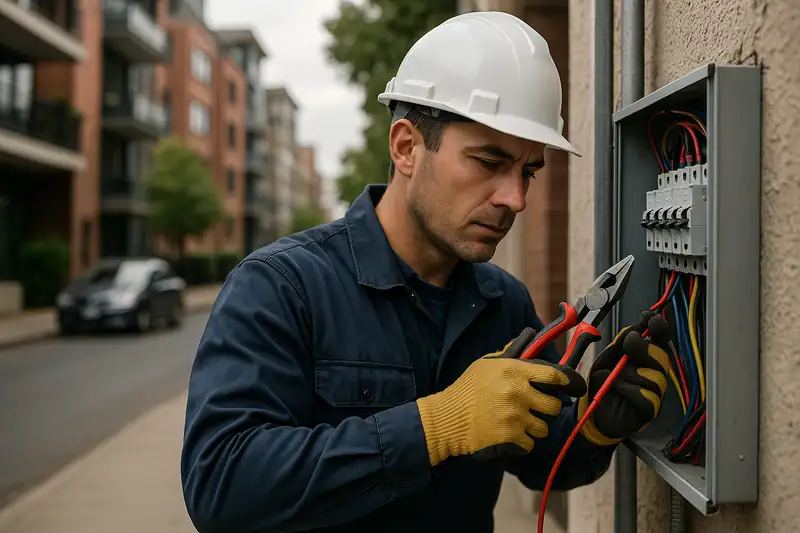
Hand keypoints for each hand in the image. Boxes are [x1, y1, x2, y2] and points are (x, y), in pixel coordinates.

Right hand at [416, 327, 586, 465]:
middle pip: (555, 405)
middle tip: (535, 408)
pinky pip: (531, 443)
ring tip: (519, 422)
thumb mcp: (486, 364)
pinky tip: (511, 435)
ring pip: (544, 427)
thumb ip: (510, 353)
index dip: (566, 382)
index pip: (555, 375)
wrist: (448, 417)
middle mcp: (519, 392)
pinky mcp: (512, 436)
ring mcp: (516, 416)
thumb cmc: (466, 389)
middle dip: (547, 408)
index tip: (569, 386)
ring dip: (535, 427)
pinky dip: (523, 442)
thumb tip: (528, 336)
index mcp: (515, 371)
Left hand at [579, 310, 671, 445]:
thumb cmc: (602, 384)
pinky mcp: (648, 411)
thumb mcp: (607, 359)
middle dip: (645, 347)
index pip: (660, 343)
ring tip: (614, 375)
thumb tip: (634, 328)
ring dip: (631, 372)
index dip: (660, 330)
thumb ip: (620, 344)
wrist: (591, 411)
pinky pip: (645, 397)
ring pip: (654, 378)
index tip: (652, 319)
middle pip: (662, 358)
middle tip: (630, 341)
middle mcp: (653, 375)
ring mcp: (653, 393)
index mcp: (645, 360)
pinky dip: (626, 389)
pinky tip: (615, 388)